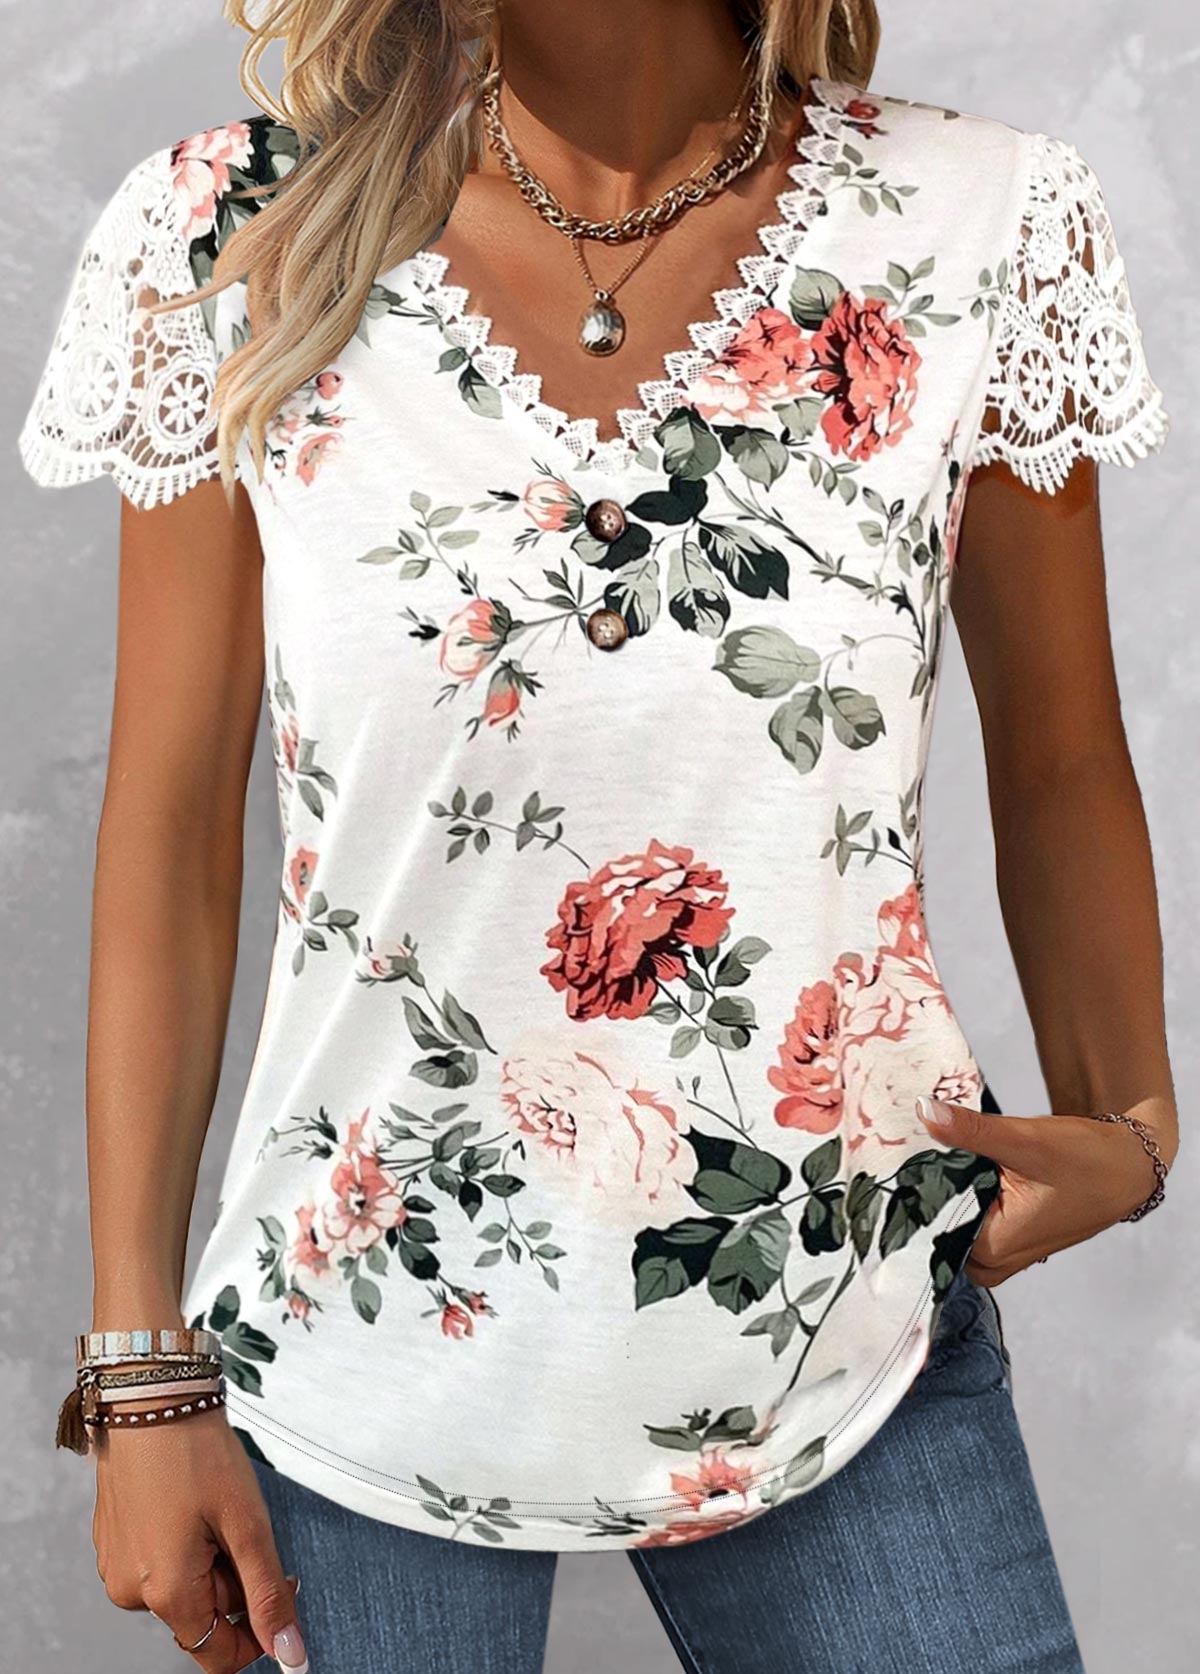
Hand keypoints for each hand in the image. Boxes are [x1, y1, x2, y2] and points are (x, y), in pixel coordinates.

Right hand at [93, 1409, 305, 1671]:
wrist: (150, 1397)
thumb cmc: (194, 1450)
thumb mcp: (247, 1523)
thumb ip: (268, 1594)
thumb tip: (289, 1651)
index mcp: (165, 1592)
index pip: (217, 1655)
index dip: (256, 1633)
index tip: (280, 1590)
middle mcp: (132, 1589)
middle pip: (202, 1615)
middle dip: (233, 1580)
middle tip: (242, 1525)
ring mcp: (118, 1565)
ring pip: (182, 1587)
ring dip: (208, 1560)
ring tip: (212, 1507)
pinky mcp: (113, 1541)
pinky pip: (159, 1562)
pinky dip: (183, 1543)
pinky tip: (188, 1503)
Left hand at [917, 1096, 1175, 1285]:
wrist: (1126, 1167)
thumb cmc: (1084, 1159)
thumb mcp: (1024, 1140)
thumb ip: (971, 1131)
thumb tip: (924, 1111)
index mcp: (993, 1247)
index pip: (930, 1226)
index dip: (913, 1192)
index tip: (899, 1163)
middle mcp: (996, 1260)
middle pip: (938, 1231)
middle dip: (925, 1197)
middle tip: (915, 1158)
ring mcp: (1005, 1254)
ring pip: (953, 1229)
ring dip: (946, 1198)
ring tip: (940, 1163)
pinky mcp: (1012, 1240)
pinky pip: (971, 1226)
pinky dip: (964, 1201)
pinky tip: (962, 1172)